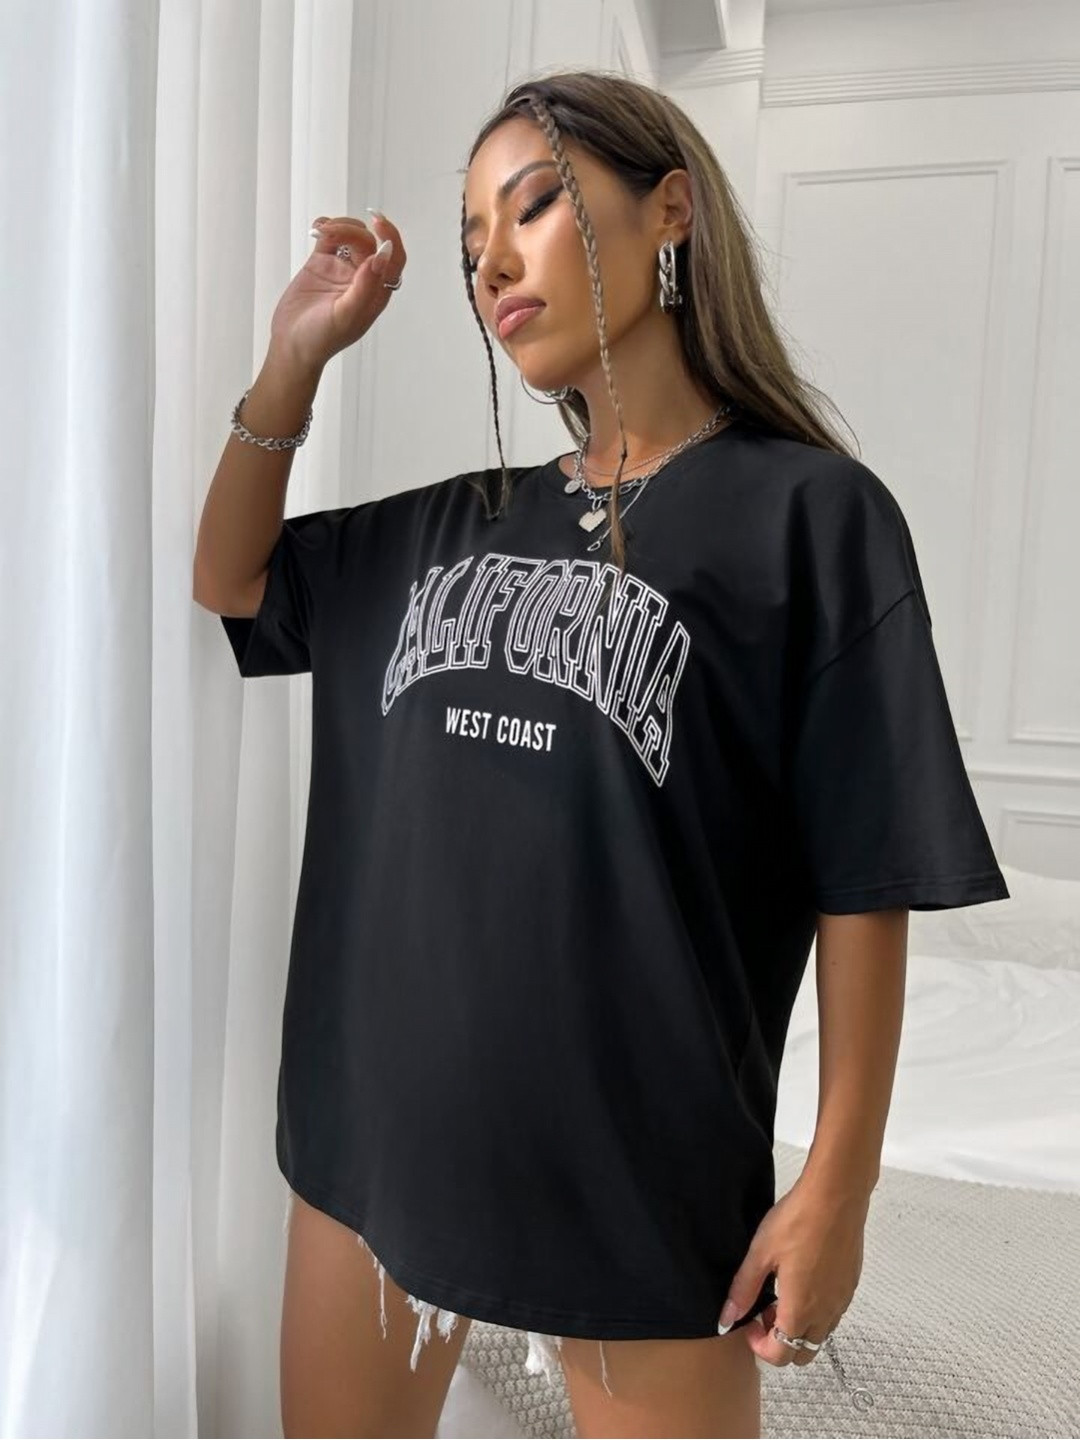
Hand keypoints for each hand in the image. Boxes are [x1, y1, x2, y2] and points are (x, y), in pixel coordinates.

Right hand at [268, 212, 407, 373]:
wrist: (291, 345)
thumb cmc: (321, 339)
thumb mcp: (346, 316)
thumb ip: (366, 286)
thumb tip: (382, 256)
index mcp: (375, 293)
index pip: (393, 258)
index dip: (390, 237)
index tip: (377, 222)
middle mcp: (361, 279)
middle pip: (367, 242)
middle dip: (351, 230)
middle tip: (330, 233)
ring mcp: (341, 270)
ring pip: (349, 235)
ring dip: (339, 225)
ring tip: (321, 231)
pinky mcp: (320, 264)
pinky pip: (328, 238)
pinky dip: (325, 227)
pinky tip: (317, 229)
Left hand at [716, 1170, 867, 1368]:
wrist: (836, 1196)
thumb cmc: (798, 1221)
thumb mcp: (760, 1253)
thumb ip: (743, 1290)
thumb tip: (727, 1318)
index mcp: (800, 1310)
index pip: (781, 1356)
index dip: (759, 1347)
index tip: (749, 1322)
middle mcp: (825, 1313)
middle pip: (803, 1353)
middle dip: (780, 1342)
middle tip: (765, 1310)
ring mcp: (841, 1300)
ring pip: (820, 1335)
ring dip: (799, 1326)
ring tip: (782, 1291)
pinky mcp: (850, 1285)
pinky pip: (832, 1314)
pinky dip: (816, 1310)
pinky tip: (802, 1277)